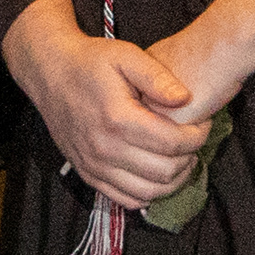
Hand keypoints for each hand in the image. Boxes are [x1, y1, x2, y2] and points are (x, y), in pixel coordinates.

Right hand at [2, 0, 207, 209]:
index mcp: (118, 118)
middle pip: (165, 172)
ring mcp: (94, 165)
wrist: (50, 74)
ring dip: (173, 180)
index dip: (198, 137)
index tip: (203, 124)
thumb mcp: (126, 55)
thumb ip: (157, 77)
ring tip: (181, 159)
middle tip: (194, 141)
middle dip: (189, 158)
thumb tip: (186, 98)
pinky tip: (157, 173)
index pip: (173, 143)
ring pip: (148, 193)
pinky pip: (126, 199)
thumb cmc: (90, 63)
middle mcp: (104, 148)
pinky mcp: (88, 174)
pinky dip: (148, 193)